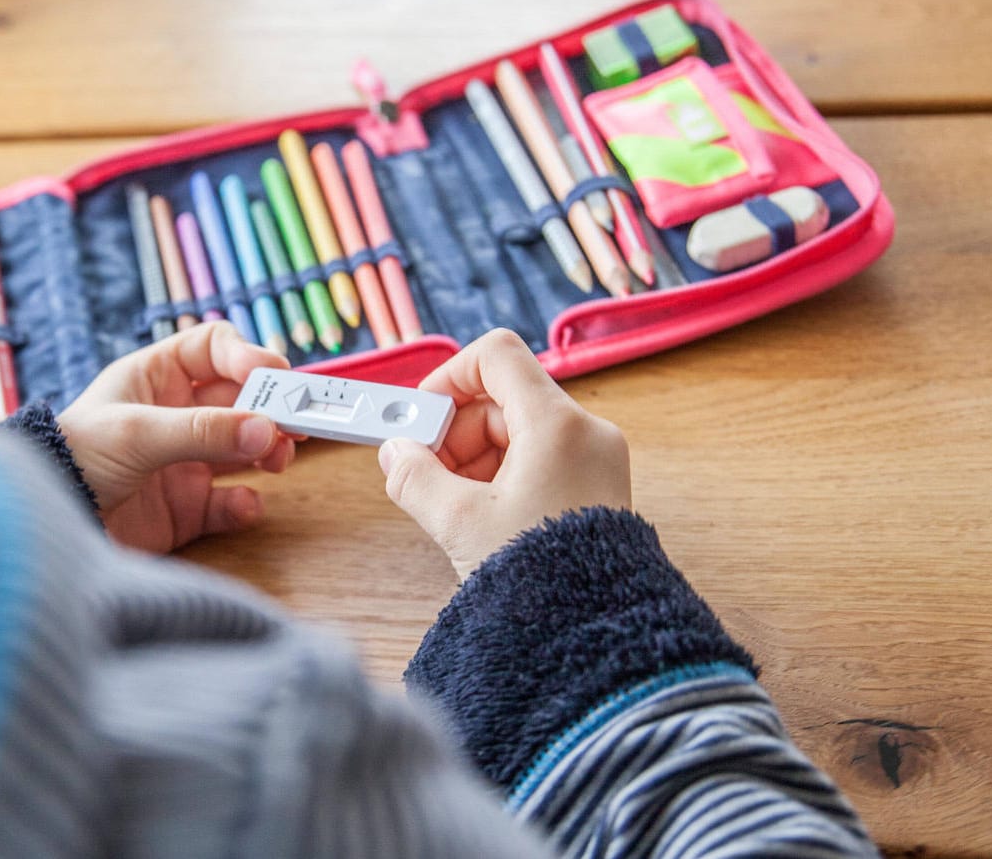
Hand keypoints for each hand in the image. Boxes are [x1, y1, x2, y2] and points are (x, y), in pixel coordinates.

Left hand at [58, 322, 296, 552]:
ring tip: (278, 459)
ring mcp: (182, 461)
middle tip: (297, 423)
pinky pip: (229, 502)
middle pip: (241, 399)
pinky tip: (244, 504)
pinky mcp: (185, 508)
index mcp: (155, 378)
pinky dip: (244, 504)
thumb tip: (266, 430)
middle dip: (270, 408)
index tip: (274, 376)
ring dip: (268, 450)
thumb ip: (203, 432)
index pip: (213, 349)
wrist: (45, 522)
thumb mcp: (136, 433)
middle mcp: (175, 414)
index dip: (247, 356)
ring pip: (245, 448)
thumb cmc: (73, 458)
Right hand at [378, 329, 629, 579]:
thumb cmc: (542, 578)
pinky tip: (478, 514)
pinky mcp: (595, 489)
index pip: (497, 356)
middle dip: (454, 432)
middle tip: (424, 472)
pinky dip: (501, 475)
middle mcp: (584, 433)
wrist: (596, 636)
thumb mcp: (459, 522)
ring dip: (473, 457)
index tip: (422, 414)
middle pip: (502, 399)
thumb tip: (395, 454)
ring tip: (449, 503)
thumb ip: (415, 477)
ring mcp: (594, 461)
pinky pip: (538, 459)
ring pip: (517, 431)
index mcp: (557, 424)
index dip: (450, 376)